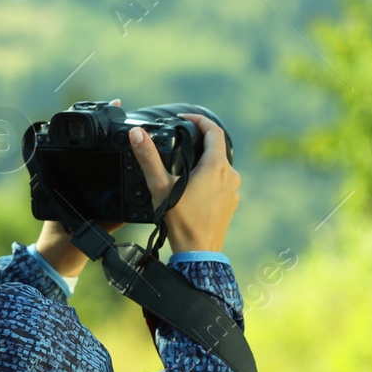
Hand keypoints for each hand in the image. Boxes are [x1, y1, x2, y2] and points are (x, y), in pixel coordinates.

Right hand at [130, 113, 238, 253]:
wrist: (198, 252)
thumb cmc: (181, 221)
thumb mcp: (160, 186)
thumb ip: (148, 158)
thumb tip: (138, 134)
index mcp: (216, 167)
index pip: (214, 130)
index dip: (200, 120)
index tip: (186, 119)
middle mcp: (230, 175)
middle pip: (218, 147)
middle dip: (200, 140)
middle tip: (183, 138)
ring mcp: (234, 190)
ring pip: (221, 165)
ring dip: (205, 159)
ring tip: (186, 162)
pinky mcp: (231, 203)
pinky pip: (223, 182)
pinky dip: (210, 177)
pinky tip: (195, 185)